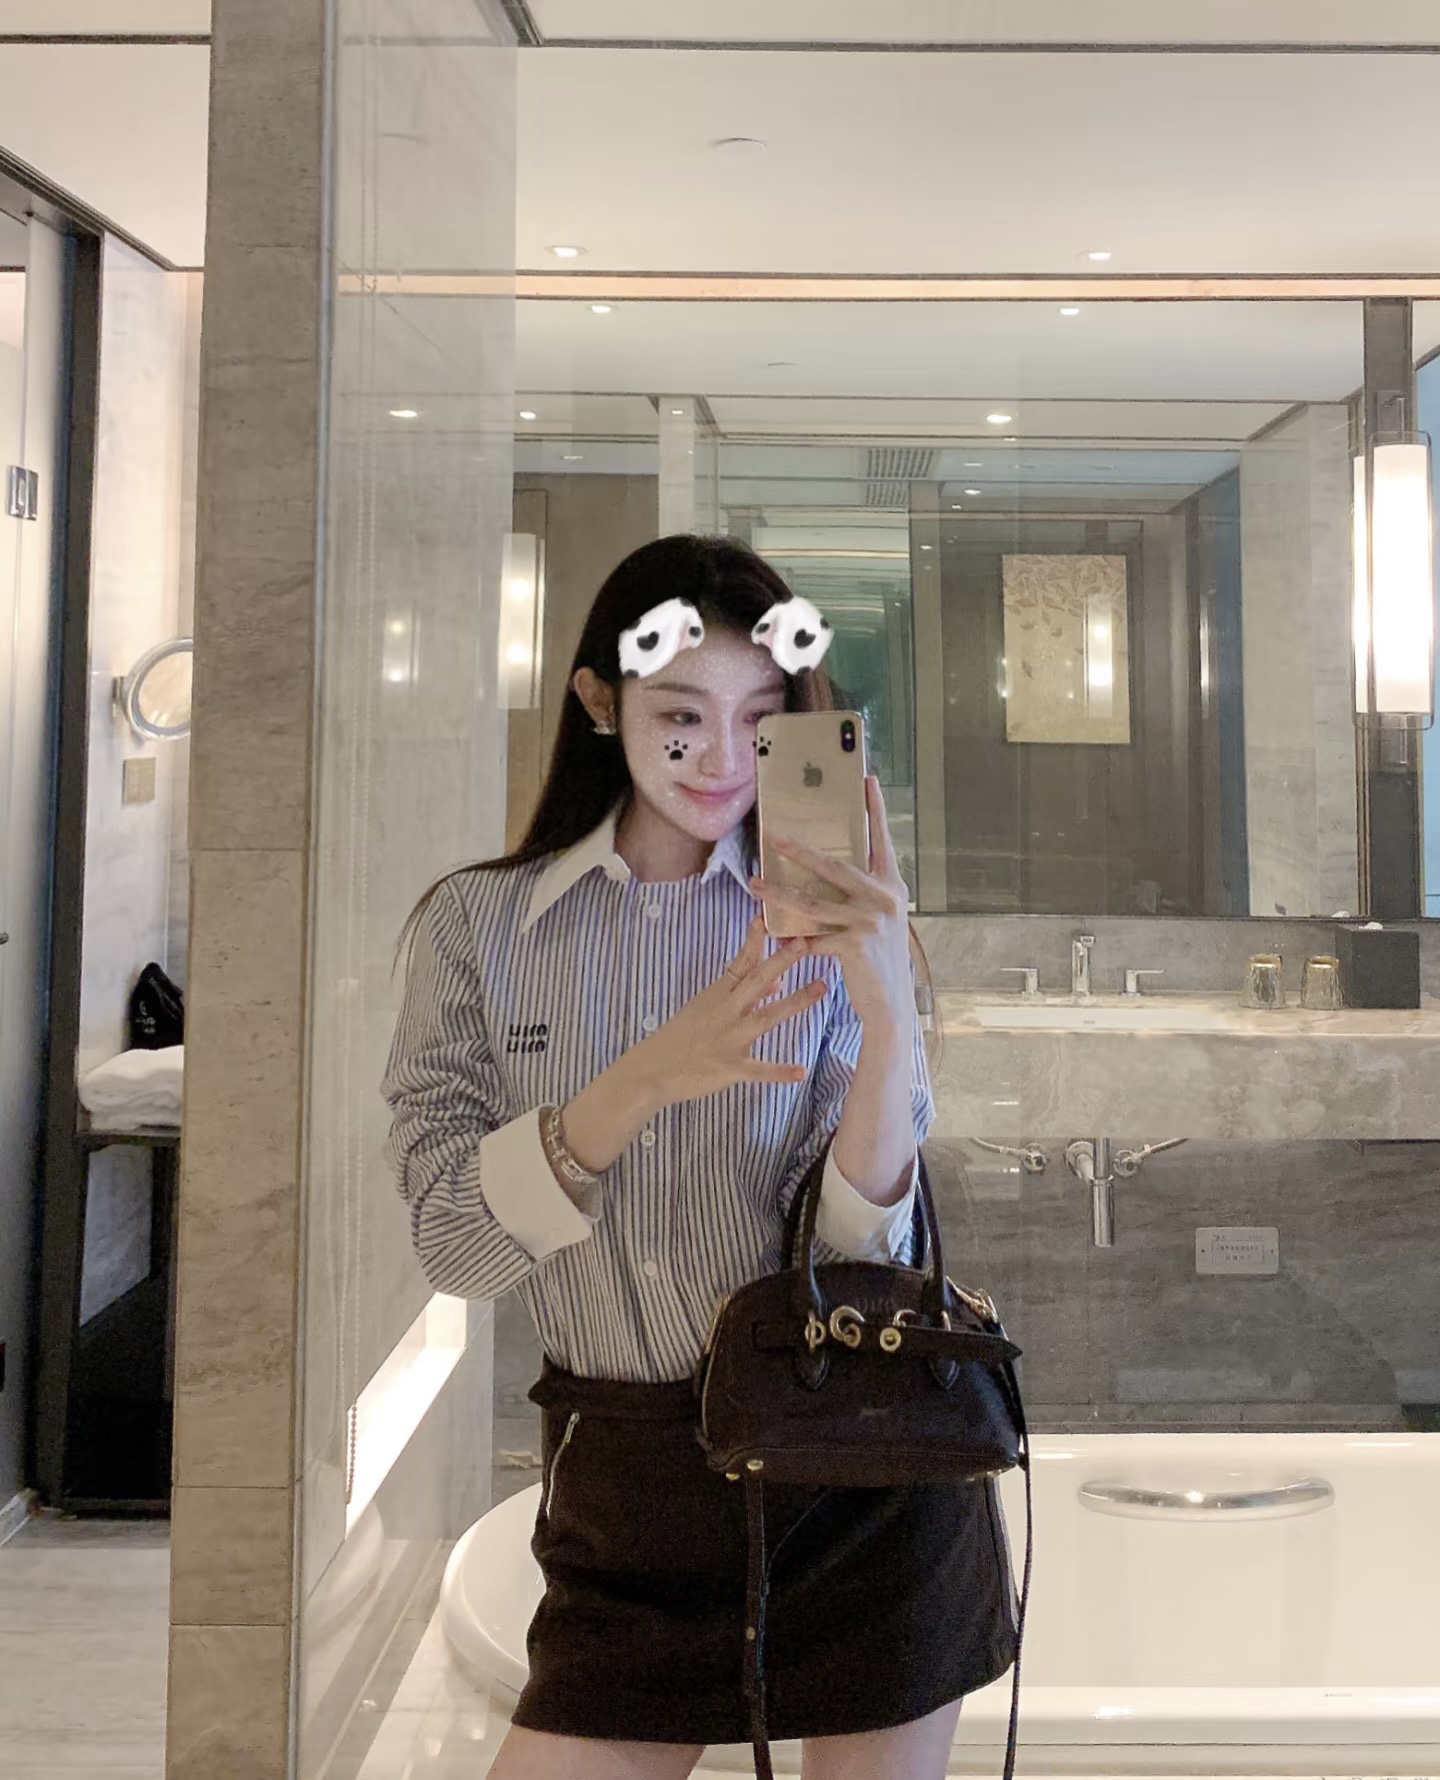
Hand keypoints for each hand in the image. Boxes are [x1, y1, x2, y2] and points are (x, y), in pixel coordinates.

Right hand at [631, 916, 825, 1109]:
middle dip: (782, 961)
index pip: (740, 962)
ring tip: (820, 988)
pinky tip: (801, 1070)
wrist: (652, 1070)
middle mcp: (725, 1012)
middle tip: (805, 942)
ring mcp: (729, 1039)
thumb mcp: (706, 1008)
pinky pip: (759, 1070)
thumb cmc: (679, 1037)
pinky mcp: (730, 1068)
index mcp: (718, 995)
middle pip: (757, 981)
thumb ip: (743, 995)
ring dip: (795, 1002)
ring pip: (766, 1017)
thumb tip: (777, 983)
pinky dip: (780, 1071)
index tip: (767, 918)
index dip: (755, 940)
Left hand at [749, 775, 912, 1039]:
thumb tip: (824, 872)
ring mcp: (870, 922)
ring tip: (753, 883)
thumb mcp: (878, 920)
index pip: (882, 841)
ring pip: (812, 902)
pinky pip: (811, 937)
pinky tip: (774, 935)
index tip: (867, 780)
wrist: (890, 1003)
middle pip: (834, 866)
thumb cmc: (878, 958)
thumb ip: (860, 895)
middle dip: (801, 849)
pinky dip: (790, 938)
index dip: (875, 810)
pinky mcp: (854, 945)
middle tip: (774, 834)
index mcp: (892, 887)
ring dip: (777, 892)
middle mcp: (884, 899)